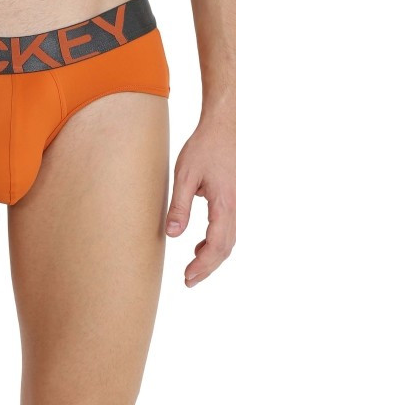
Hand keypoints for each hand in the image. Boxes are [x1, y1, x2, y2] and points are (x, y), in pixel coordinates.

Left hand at [166, 116, 234, 286]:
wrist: (225, 126)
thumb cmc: (204, 147)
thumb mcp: (185, 175)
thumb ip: (179, 205)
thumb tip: (172, 234)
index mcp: (225, 204)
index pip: (217, 244)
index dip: (203, 265)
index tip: (188, 277)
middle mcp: (235, 207)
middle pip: (226, 248)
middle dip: (208, 267)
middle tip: (189, 280)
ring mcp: (236, 203)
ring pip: (229, 240)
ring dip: (212, 256)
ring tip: (193, 267)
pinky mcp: (232, 199)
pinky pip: (227, 228)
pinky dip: (216, 242)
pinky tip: (200, 245)